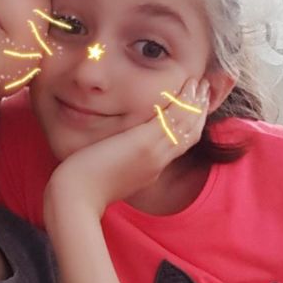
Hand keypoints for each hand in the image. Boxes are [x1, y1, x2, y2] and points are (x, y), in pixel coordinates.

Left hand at [45, 78, 209, 219]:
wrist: (76, 196)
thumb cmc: (83, 185)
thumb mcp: (108, 172)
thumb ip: (117, 161)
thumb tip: (114, 151)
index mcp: (150, 170)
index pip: (178, 145)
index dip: (189, 126)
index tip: (194, 109)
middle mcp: (157, 162)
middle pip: (189, 135)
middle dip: (199, 112)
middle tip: (205, 92)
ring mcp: (154, 153)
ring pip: (186, 126)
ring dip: (196, 103)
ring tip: (201, 85)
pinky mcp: (144, 143)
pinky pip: (173, 119)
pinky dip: (185, 102)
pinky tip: (188, 87)